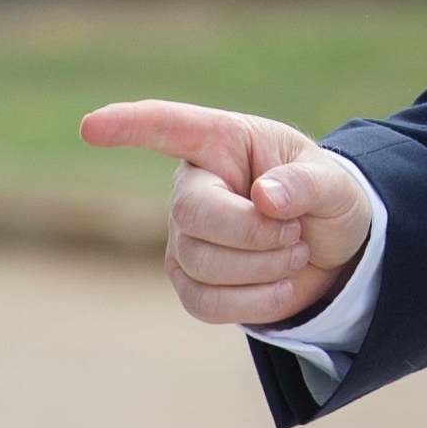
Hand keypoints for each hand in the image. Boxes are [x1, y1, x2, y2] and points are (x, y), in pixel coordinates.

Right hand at [78, 99, 372, 327]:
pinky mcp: (190, 281)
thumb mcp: (335, 182)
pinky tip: (281, 288)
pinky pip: (204, 302)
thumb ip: (307, 183)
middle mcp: (194, 187)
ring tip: (296, 252)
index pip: (169, 127)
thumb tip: (266, 196)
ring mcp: (184, 237)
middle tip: (297, 233)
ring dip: (263, 267)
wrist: (332, 250)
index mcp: (224, 142)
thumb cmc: (326, 199)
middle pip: (193, 215)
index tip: (91, 125)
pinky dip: (252, 302)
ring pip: (201, 264)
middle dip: (253, 233)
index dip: (130, 125)